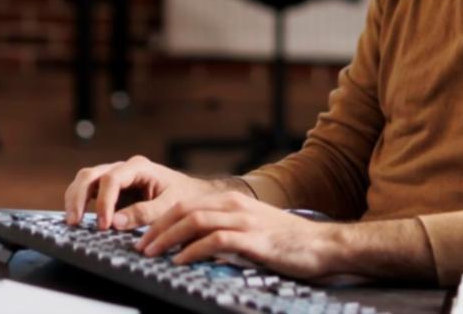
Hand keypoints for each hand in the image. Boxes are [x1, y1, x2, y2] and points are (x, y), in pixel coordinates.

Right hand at [63, 155, 219, 229]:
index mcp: (139, 167)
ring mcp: (115, 176)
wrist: (193, 195)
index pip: (112, 179)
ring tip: (72, 221)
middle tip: (75, 221)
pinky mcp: (111, 189)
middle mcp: (123, 168)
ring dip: (75, 198)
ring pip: (85, 180)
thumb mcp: (170, 205)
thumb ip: (145, 213)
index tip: (104, 225)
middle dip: (79, 197)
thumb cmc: (184, 198)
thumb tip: (115, 223)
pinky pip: (89, 190)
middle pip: (90, 175)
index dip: (104, 202)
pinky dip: (80, 202)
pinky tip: (77, 218)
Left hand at [135, 191, 342, 280]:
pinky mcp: (253, 239)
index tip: (144, 236)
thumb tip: (193, 244)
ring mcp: (245, 220)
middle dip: (157, 227)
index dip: (161, 219)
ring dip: (168, 237)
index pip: (187, 204)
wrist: (322, 245)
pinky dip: (193, 250)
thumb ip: (224, 231)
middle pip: (185, 209)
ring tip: (152, 254)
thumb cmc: (286, 242)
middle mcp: (235, 205)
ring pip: (195, 221)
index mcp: (232, 201)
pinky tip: (180, 261)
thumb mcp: (251, 230)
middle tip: (140, 246)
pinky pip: (215, 241)